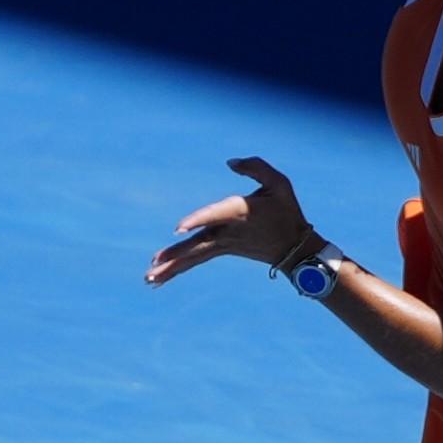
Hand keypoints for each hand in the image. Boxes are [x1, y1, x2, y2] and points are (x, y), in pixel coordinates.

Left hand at [145, 156, 315, 286]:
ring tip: (148, 277)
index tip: (179, 227)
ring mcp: (225, 244)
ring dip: (171, 266)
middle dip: (175, 254)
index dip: (197, 220)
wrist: (294, 246)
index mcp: (241, 212)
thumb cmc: (286, 209)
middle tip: (152, 264)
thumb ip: (255, 167)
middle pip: (197, 244)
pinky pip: (198, 260)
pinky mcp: (223, 250)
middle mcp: (229, 231)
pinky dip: (179, 268)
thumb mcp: (279, 183)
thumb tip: (229, 162)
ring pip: (194, 256)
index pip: (215, 215)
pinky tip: (160, 279)